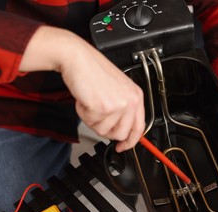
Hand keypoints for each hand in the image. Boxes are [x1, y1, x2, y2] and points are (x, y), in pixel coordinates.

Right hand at [19, 26, 144, 151]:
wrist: (78, 59)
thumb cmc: (93, 71)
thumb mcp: (117, 89)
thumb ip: (122, 109)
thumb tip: (120, 131)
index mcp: (136, 96)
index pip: (139, 128)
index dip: (130, 142)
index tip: (122, 147)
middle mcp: (129, 101)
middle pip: (120, 134)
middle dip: (106, 129)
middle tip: (97, 116)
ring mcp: (117, 105)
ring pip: (103, 130)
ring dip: (92, 119)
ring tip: (91, 102)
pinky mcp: (103, 108)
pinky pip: (90, 123)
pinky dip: (84, 114)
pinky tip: (85, 99)